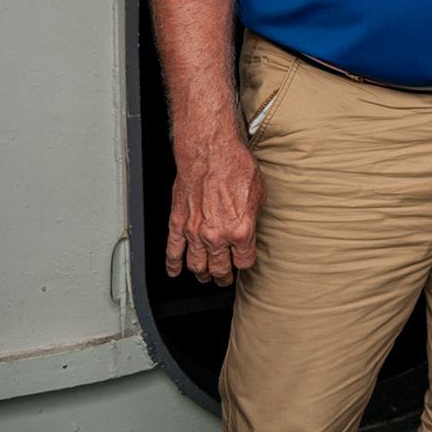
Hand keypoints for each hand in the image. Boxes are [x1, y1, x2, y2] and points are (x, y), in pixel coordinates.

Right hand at [165, 133, 264, 285]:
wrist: (210, 153)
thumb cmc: (235, 167)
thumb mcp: (258, 194)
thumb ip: (252, 218)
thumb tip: (250, 228)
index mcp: (241, 230)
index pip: (245, 261)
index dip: (245, 263)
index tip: (243, 263)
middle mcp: (217, 235)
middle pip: (220, 268)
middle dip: (223, 276)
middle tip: (224, 279)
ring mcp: (195, 232)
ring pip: (196, 265)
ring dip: (201, 274)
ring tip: (205, 276)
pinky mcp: (178, 224)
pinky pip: (172, 251)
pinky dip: (173, 264)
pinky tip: (175, 271)